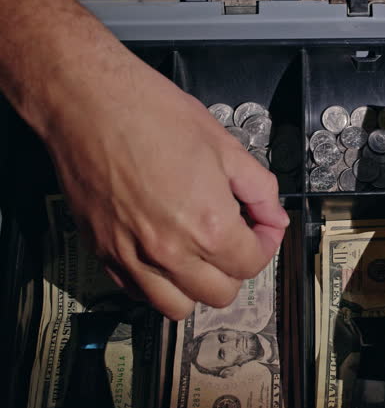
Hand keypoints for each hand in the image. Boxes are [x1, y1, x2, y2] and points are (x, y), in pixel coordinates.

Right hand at [39, 44, 287, 319]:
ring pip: (177, 306)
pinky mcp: (102, 253)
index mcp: (208, 225)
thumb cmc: (153, 114)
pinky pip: (138, 293)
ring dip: (197, 286)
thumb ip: (259, 189)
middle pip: (220, 294)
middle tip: (235, 237)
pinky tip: (165, 253)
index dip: (266, 244)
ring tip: (200, 252)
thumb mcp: (224, 145)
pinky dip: (158, 283)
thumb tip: (275, 216)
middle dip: (236, 268)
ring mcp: (132, 257)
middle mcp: (170, 252)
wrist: (87, 101)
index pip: (252, 264)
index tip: (262, 227)